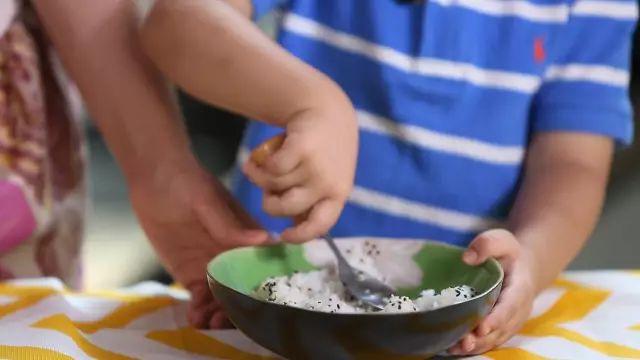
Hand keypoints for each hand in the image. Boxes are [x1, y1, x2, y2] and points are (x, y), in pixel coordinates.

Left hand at [129, 157, 268, 328]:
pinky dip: (199, 309)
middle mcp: (234, 255)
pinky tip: (194, 317)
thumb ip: (230, 226)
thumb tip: (264, 241)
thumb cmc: (186, 180)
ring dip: (219, 313)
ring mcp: (212, 266)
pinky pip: (199, 296)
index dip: (263, 286)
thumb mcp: (207, 200)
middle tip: (225, 319)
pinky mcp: (190, 272)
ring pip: (222, 297)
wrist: (152, 177)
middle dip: (239, 307)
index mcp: (247, 236)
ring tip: (209, 322)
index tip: (258, 304)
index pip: (263, 265)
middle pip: (243, 287)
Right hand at [242, 101, 357, 242]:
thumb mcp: (326, 178)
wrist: (327, 111)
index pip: (320, 225)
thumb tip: (291, 225)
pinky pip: (270, 168)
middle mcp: (327, 184)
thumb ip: (311, 201)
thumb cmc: (325, 152)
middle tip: (266, 193)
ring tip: (257, 169)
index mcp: (337, 195)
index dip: (300, 235)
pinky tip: (255, 160)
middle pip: (286, 207)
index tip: (283, 235)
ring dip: (259, 178)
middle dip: (269, 203)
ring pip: (274, 185)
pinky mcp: (300, 149)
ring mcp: (314, 167)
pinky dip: (258, 165)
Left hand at [448, 229, 536, 354]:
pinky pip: (489, 340)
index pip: (510, 306)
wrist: (521, 267)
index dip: (497, 318)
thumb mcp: (501, 240)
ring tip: (455, 348)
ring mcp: (510, 321)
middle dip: (482, 337)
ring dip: (476, 345)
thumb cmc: (508, 253)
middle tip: (462, 341)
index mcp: (521, 288)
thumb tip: (467, 258)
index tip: (481, 327)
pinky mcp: (500, 327)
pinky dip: (473, 347)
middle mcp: (518, 310)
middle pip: (501, 328)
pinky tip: (453, 348)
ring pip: (494, 338)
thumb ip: (487, 245)